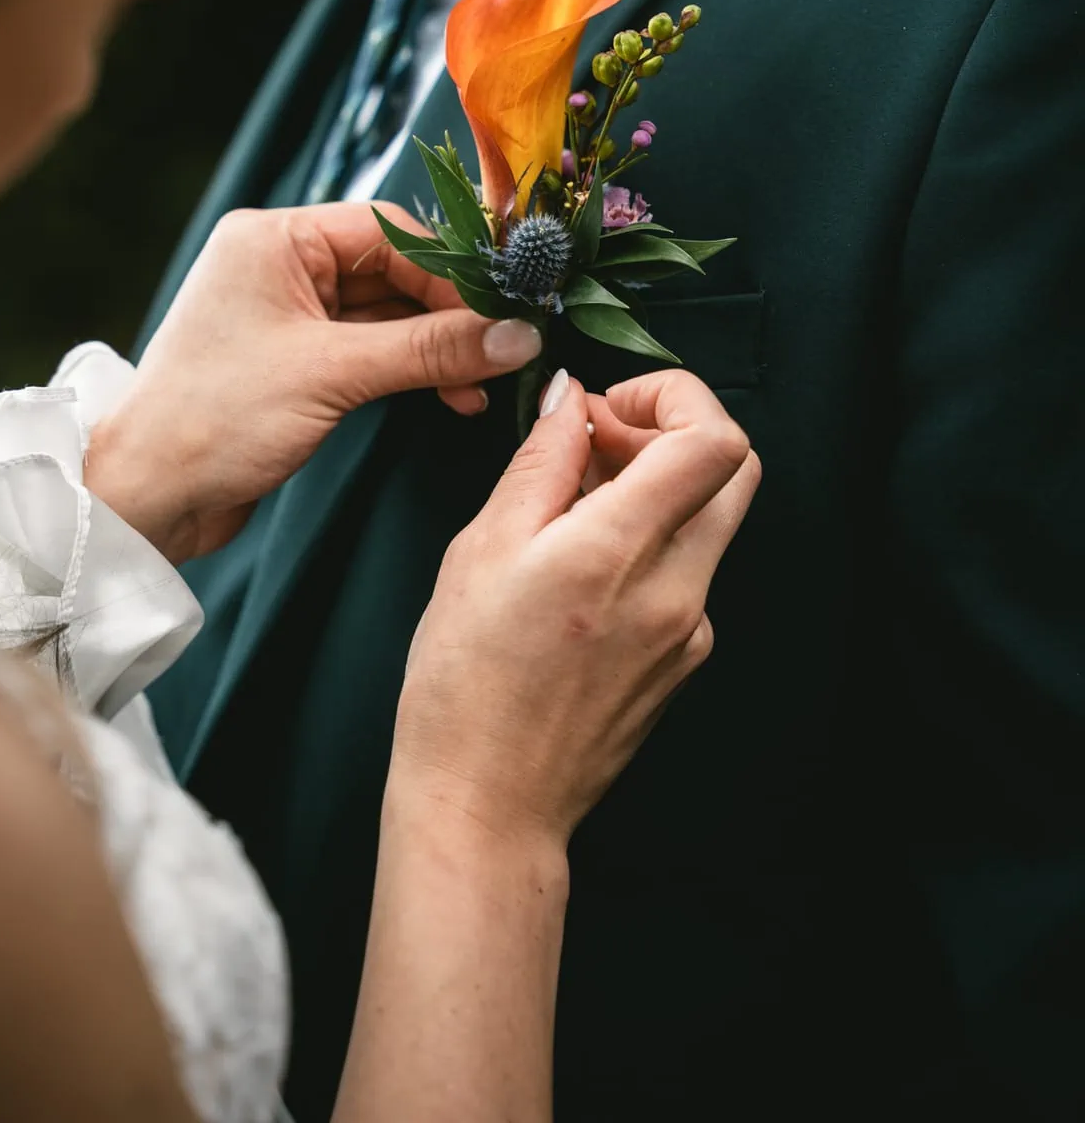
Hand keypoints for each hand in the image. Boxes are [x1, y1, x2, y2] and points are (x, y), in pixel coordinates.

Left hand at [85, 203, 542, 563]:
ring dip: (435, 348)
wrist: (146, 499)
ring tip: (481, 384)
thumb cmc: (216, 419)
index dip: (451, 273)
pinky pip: (368, 348)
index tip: (505, 310)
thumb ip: (431, 349)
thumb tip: (519, 334)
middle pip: (393, 271)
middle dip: (449, 315)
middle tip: (505, 351)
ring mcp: (286, 312)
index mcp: (275, 238)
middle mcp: (279, 263)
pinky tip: (451, 394)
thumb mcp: (334, 375)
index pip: (389, 232)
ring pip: (386, 314)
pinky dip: (408, 368)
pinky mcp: (294, 359)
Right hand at [388, 369, 760, 850]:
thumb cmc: (465, 685)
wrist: (488, 804)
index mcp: (620, 552)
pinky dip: (646, 540)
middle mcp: (676, 590)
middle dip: (673, 430)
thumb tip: (571, 399)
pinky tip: (578, 562)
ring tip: (568, 502)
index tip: (611, 404)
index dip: (673, 396)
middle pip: (734, 470)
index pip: (714, 440)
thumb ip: (540, 462)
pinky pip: (685, 570)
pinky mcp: (683, 659)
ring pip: (707, 520)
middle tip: (600, 438)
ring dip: (654, 486)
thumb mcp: (481, 549)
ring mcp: (689, 629)